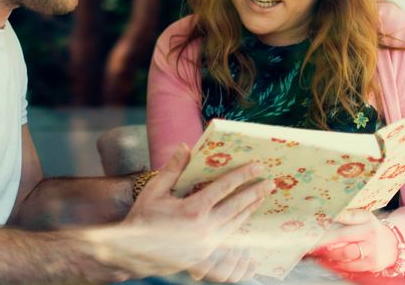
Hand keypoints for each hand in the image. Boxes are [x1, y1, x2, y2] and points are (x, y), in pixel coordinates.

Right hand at [112, 143, 271, 278]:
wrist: (134, 253)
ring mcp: (207, 245)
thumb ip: (173, 168)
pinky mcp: (206, 257)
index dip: (242, 176)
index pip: (224, 188)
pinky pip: (229, 238)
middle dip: (255, 193)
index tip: (256, 167)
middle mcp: (204, 230)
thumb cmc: (143, 218)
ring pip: (235, 224)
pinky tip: (246, 219)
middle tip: (270, 182)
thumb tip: (185, 147)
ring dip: (250, 209)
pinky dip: (240, 227)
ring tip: (262, 197)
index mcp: (192, 211)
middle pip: (236, 207)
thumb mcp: (155, 190)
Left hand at [310, 209, 398, 273]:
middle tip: (310, 239)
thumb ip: (349, 215)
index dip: (332, 216)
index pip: (347, 216)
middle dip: (324, 238)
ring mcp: (372, 251)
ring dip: (329, 252)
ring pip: (346, 253)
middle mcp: (369, 235)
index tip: (317, 217)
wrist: (395, 245)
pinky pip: (351, 266)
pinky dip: (338, 263)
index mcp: (366, 219)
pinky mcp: (372, 264)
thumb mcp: (364, 216)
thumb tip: (327, 213)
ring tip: (316, 250)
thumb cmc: (372, 228)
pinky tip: (328, 260)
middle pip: (342, 236)